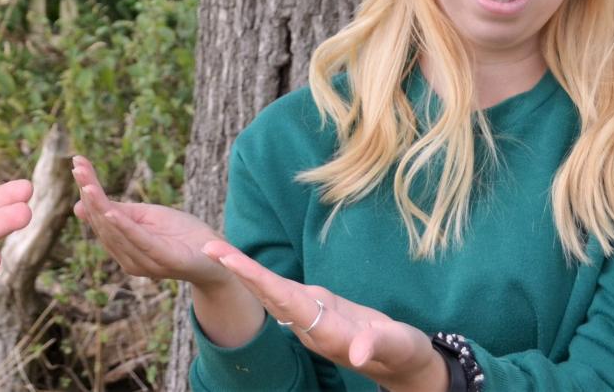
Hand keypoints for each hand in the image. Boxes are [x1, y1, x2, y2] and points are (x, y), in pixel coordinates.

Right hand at [70, 154, 226, 287]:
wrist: (217, 257)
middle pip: (103, 222)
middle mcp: (128, 258)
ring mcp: (144, 262)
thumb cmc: (181, 236)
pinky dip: (123, 227)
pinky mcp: (163, 260)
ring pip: (115, 231)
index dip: (87, 190)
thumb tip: (78, 205)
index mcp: (123, 247)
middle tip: (77, 166)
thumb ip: (117, 212)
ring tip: (87, 184)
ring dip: (99, 206)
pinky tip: (110, 212)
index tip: (77, 163)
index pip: (99, 216)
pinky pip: (139, 242)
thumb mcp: (147, 216)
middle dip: (89, 193)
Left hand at [203, 242, 448, 391]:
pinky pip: (282, 292)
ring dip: (245, 272)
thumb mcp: (397, 346)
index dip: (259, 280)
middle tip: (208, 248)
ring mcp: (312, 319)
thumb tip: (357, 352)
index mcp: (326, 331)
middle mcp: (311, 327)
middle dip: (240, 271)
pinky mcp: (318, 310)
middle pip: (269, 295)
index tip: (233, 263)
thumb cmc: (404, 353)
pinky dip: (261, 276)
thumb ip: (377, 345)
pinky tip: (243, 267)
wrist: (406, 365)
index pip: (285, 301)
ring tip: (216, 251)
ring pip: (272, 293)